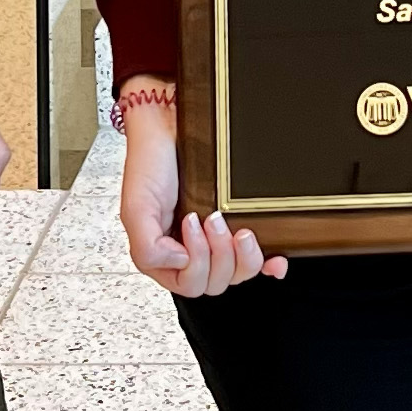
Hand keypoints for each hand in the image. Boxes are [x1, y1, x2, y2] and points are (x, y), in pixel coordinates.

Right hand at [116, 91, 284, 295]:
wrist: (170, 126)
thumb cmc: (150, 165)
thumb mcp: (136, 208)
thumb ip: (147, 248)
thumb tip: (179, 263)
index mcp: (163, 255)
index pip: (187, 284)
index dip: (196, 262)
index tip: (191, 224)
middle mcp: (190, 251)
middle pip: (215, 282)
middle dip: (217, 254)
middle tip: (212, 218)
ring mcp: (216, 241)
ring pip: (237, 274)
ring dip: (240, 255)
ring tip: (232, 225)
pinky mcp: (237, 227)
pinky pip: (258, 260)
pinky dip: (268, 263)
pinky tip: (275, 259)